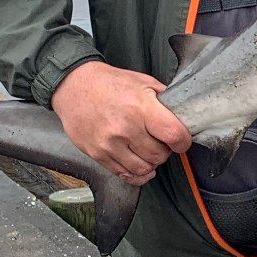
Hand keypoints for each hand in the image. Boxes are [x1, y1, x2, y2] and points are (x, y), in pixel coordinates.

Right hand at [51, 61, 190, 184]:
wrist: (74, 87)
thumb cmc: (109, 83)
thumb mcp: (142, 81)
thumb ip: (163, 100)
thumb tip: (182, 116)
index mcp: (141, 107)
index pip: (174, 135)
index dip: (183, 141)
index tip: (180, 140)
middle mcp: (126, 128)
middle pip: (159, 155)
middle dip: (164, 151)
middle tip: (159, 142)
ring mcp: (110, 144)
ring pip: (143, 169)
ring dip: (150, 163)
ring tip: (146, 150)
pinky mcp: (98, 155)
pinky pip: (125, 175)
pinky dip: (136, 173)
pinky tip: (138, 163)